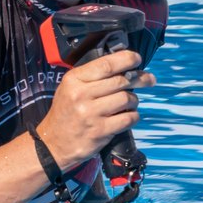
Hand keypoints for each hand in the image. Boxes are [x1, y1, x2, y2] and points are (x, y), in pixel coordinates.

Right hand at [37, 49, 155, 170]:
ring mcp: (90, 114)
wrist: (54, 143)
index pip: (106, 64)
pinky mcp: (100, 131)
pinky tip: (128, 116)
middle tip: (148, 79)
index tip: (137, 59)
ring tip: (129, 102)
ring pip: (126, 99)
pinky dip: (133, 116)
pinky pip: (128, 119)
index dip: (127, 59)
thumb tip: (124, 67)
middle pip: (120, 81)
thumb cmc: (66, 113)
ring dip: (133, 100)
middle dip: (139, 78)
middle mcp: (81, 95)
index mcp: (74, 80)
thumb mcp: (70, 88)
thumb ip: (92, 76)